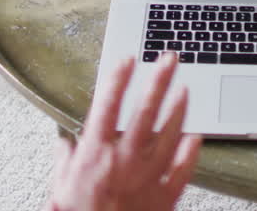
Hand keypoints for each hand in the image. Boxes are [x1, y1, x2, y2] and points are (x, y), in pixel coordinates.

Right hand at [46, 54, 201, 210]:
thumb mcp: (59, 189)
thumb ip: (63, 161)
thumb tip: (63, 142)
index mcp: (95, 154)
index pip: (108, 105)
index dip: (118, 78)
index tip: (128, 59)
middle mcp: (123, 160)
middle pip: (145, 110)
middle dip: (158, 80)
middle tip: (169, 59)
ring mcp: (147, 178)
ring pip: (169, 134)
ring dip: (179, 109)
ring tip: (186, 89)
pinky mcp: (164, 198)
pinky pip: (182, 170)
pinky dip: (191, 152)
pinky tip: (197, 136)